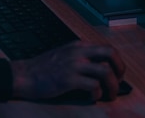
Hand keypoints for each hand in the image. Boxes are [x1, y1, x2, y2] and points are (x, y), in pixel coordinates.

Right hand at [10, 41, 125, 101]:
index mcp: (78, 46)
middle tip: (119, 81)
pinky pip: (93, 86)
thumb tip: (100, 69)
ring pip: (105, 72)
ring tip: (110, 95)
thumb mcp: (64, 55)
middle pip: (110, 53)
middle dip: (120, 69)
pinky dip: (97, 94)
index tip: (117, 73)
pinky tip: (92, 98)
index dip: (117, 61)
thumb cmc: (43, 68)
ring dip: (112, 86)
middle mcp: (78, 52)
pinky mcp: (69, 79)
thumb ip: (80, 57)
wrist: (24, 75)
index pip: (107, 48)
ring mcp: (74, 65)